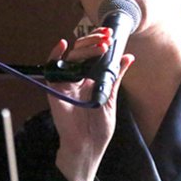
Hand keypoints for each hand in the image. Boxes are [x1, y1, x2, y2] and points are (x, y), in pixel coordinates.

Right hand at [46, 29, 133, 180]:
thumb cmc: (99, 126)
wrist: (88, 144)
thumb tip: (128, 57)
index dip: (99, 43)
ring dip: (83, 48)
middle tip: (105, 38)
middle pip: (81, 53)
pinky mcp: (55, 89)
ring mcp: (66, 82)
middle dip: (93, 42)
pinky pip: (52, 69)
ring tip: (98, 45)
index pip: (92, 55)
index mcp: (90, 79)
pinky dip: (55, 55)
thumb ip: (116, 75)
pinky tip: (63, 45)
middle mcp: (77, 78)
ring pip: (70, 57)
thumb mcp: (111, 96)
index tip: (110, 36)